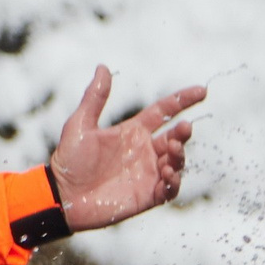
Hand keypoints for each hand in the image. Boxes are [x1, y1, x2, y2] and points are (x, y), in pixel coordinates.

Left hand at [46, 66, 200, 231]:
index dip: (182, 100)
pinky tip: (167, 174)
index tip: (201, 91)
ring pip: (176, 161)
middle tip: (183, 128)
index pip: (164, 111)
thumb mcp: (80, 125)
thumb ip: (95, 98)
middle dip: (183, 131)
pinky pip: (169, 189)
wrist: (62, 196)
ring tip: (172, 150)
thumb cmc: (69, 160)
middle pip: (175, 137)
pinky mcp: (146, 195)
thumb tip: (102, 67)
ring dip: (179, 155)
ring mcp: (147, 173)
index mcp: (132, 131)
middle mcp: (144, 151)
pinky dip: (174, 181)